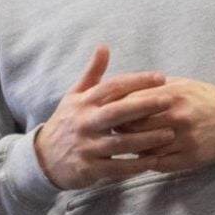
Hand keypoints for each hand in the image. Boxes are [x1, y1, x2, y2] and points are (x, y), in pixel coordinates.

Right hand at [33, 46, 178, 189]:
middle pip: (117, 112)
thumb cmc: (67, 122)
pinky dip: (136, 165)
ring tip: (170, 134)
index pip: (112, 86)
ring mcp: (86, 146)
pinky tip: (156, 160)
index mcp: (84, 102)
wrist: (43, 158)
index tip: (161, 77)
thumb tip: (104, 46)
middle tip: (169, 100)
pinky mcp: (89, 169)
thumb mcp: (74, 96)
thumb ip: (93, 73)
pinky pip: (117, 168)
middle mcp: (84, 122)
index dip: (137, 81)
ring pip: (120, 142)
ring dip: (146, 139)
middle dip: (144, 105)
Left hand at [119, 78, 214, 173]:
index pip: (131, 104)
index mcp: (172, 96)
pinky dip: (148, 161)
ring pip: (144, 148)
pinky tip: (145, 157)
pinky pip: (159, 164)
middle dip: (121, 130)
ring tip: (127, 145)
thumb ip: (152, 87)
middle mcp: (177, 118)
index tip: (110, 113)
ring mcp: (184, 140)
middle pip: (134, 128)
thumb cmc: (204, 99)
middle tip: (114, 131)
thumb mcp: (180, 84)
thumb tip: (120, 90)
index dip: (117, 110)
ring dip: (133, 148)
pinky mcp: (190, 158)